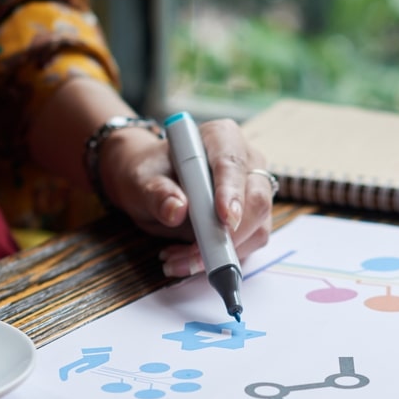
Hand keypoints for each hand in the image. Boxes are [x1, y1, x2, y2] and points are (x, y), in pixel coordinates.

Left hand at [98, 117, 274, 277]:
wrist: (152, 185)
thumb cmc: (150, 175)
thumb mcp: (141, 181)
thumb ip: (157, 194)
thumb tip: (177, 210)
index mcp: (221, 138)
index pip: (233, 163)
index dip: (231, 192)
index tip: (225, 219)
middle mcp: (247, 162)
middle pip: (256, 201)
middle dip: (228, 236)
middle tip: (193, 258)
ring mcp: (254, 192)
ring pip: (256, 229)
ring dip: (221, 254)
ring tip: (177, 260)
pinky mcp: (253, 220)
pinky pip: (247, 246)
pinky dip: (220, 260)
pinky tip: (187, 260)